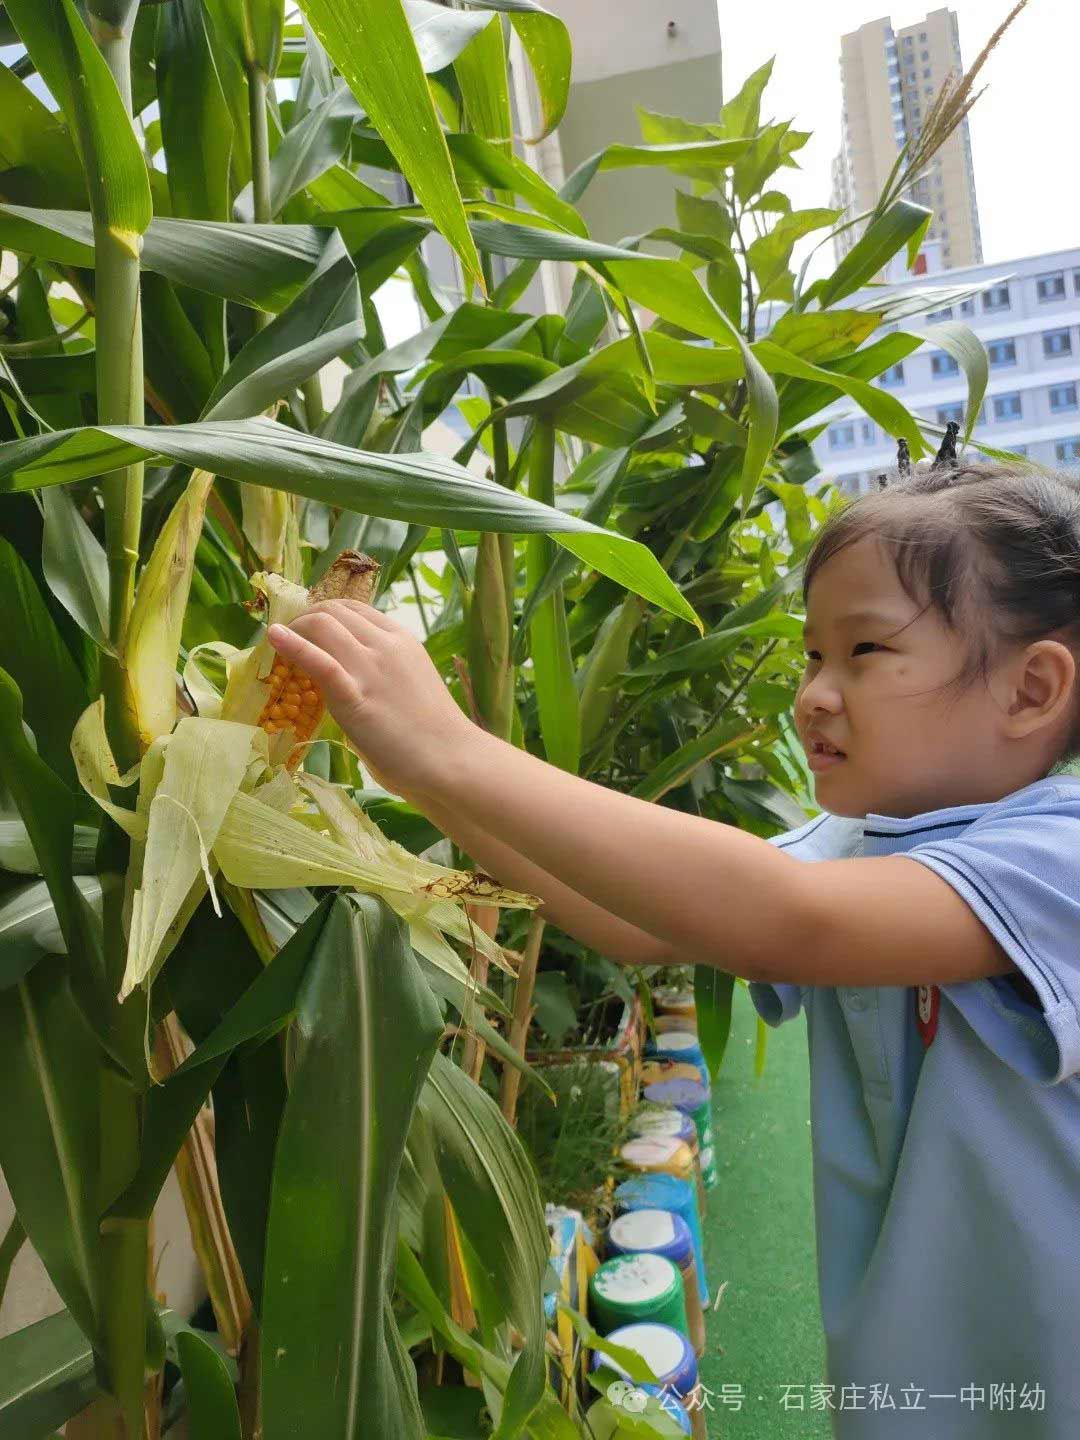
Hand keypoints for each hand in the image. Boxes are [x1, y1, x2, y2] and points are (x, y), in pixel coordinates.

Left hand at [267, 599, 477, 801]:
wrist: (452, 760)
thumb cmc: (432, 735)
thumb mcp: (408, 683)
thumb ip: (380, 672)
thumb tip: (348, 677)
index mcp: (401, 639)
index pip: (354, 609)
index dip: (324, 613)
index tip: (307, 629)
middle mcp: (386, 645)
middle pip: (334, 610)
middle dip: (304, 618)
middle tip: (288, 636)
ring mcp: (371, 668)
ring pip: (323, 624)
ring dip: (294, 629)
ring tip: (278, 644)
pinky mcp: (356, 695)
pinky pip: (319, 660)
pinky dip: (292, 644)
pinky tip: (273, 637)